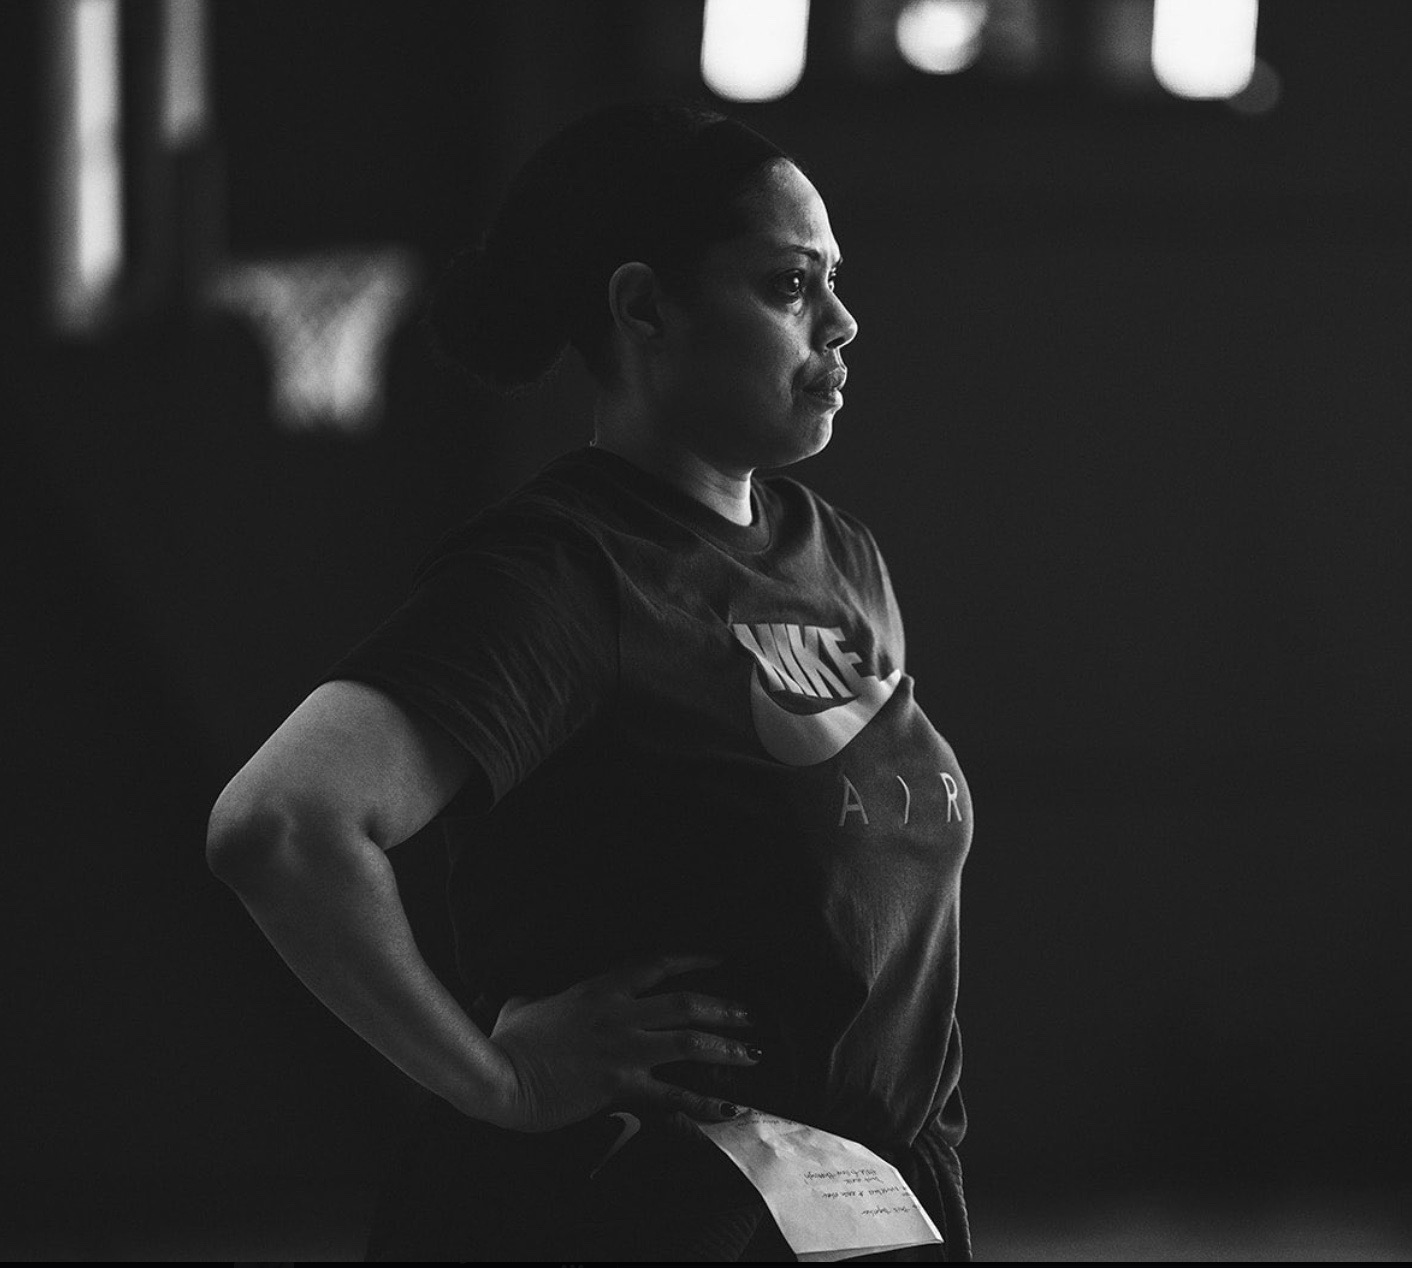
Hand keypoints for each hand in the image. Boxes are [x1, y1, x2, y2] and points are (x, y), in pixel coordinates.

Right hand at [480, 953, 759, 1132]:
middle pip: (687, 1002)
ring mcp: (623, 1048)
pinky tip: (728, 1109)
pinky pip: (674, 1094)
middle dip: (725, 1008)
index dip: (694, 959)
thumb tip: (528, 998)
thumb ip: (537, 997)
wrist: (499, 1077)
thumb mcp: (523, 1004)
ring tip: (753, 1055)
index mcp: (599, 988)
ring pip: (690, 1042)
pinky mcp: (621, 1085)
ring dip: (727, 1048)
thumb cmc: (507, 1042)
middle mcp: (619, 1012)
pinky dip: (705, 1103)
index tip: (722, 960)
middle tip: (753, 1014)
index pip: (657, 963)